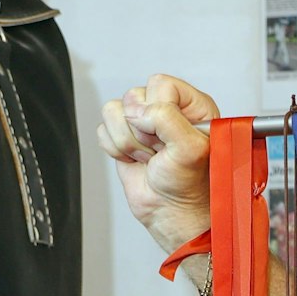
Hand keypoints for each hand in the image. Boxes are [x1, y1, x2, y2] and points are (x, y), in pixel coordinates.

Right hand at [95, 74, 218, 255]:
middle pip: (134, 95)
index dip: (158, 108)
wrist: (171, 212)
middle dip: (143, 130)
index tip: (169, 135)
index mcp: (193, 106)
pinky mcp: (124, 136)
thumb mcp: (190, 148)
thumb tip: (139, 112)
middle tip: (161, 151)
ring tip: (150, 158)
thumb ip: (168, 119)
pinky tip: (136, 161)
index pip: (161, 83)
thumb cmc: (190, 185)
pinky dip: (116, 149)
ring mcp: (144, 123)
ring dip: (129, 142)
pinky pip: (103, 128)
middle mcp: (168, 109)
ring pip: (114, 109)